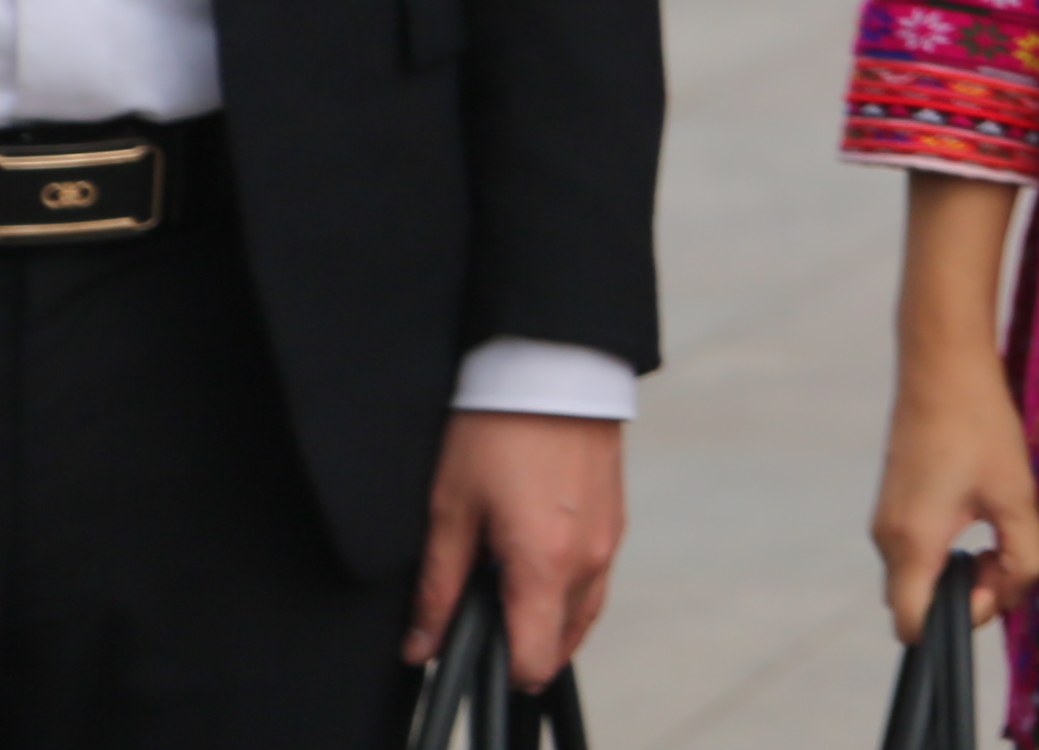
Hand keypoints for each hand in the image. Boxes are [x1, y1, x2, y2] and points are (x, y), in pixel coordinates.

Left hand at [413, 409, 625, 688]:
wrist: (554, 365)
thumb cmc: (499, 428)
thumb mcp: (451, 509)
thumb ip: (437, 588)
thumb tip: (422, 644)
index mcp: (546, 565)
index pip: (533, 659)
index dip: (497, 671)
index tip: (468, 654)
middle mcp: (589, 559)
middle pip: (561, 643)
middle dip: (521, 647)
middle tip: (477, 618)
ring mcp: (609, 538)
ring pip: (583, 613)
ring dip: (548, 621)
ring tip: (503, 596)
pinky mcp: (616, 517)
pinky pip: (597, 578)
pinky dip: (567, 590)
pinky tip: (534, 564)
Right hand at [871, 341, 1038, 640]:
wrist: (942, 363)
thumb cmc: (980, 426)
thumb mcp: (1017, 495)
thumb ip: (1023, 559)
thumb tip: (1007, 599)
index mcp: (912, 544)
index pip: (913, 627)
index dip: (959, 622)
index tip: (995, 576)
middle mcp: (887, 539)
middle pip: (918, 603)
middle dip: (964, 594)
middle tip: (1002, 547)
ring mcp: (885, 519)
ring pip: (919, 574)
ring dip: (958, 567)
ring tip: (996, 520)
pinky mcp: (894, 502)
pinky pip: (916, 548)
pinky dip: (946, 546)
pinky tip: (979, 504)